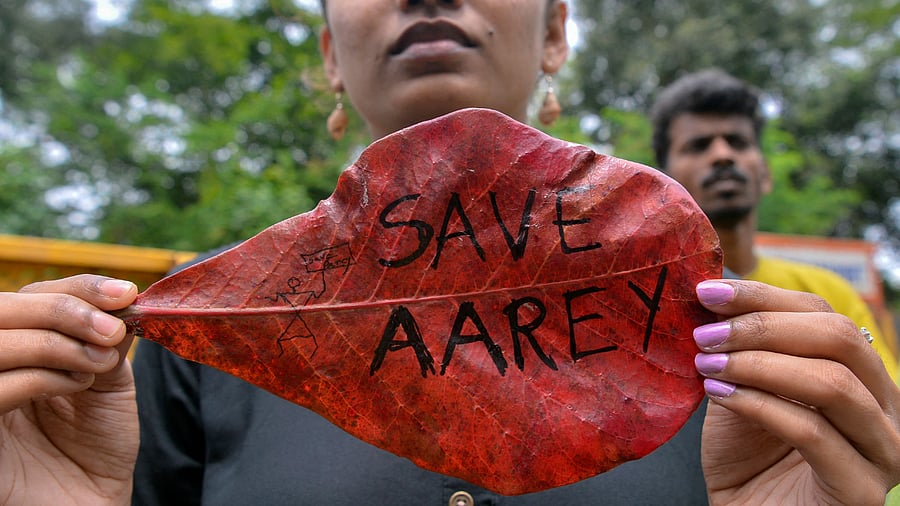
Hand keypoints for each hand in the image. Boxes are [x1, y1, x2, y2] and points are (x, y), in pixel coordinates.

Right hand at [0, 275, 138, 504]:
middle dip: (64, 310)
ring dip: (56, 343)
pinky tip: (76, 385)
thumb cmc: (96, 445)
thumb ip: (106, 338)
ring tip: (99, 363)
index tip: (125, 294)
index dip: (76, 288)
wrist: (91, 502)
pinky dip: (39, 377)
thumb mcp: (109, 380)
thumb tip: (120, 297)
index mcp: (20, 345)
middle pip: (2, 308)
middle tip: (111, 331)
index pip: (31, 295)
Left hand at [694, 279, 899, 504]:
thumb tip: (711, 293)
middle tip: (705, 333)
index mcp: (861, 375)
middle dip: (762, 326)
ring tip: (707, 364)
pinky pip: (814, 432)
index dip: (763, 296)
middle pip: (839, 338)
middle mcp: (885, 408)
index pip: (823, 314)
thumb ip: (739, 348)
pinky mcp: (862, 490)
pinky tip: (719, 395)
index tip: (707, 292)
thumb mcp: (740, 387)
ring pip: (832, 382)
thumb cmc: (746, 457)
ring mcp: (883, 451)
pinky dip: (760, 405)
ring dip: (758, 364)